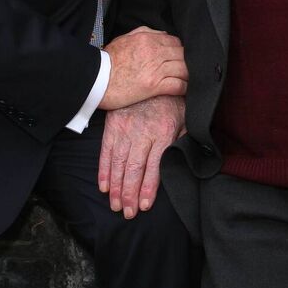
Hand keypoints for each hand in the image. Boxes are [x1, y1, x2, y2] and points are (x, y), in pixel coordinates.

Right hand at [98, 95, 185, 218]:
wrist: (153, 75)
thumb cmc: (172, 101)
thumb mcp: (184, 118)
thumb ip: (183, 140)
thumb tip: (183, 162)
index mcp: (163, 132)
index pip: (154, 167)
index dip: (148, 188)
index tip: (144, 206)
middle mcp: (142, 132)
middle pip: (134, 169)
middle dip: (129, 194)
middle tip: (127, 213)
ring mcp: (125, 129)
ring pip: (118, 163)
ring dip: (115, 187)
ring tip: (115, 205)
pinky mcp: (113, 125)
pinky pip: (106, 151)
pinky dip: (103, 170)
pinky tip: (103, 186)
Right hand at [100, 27, 187, 109]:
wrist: (95, 81)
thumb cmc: (107, 61)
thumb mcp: (124, 39)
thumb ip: (145, 33)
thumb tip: (163, 34)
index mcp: (148, 39)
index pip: (175, 42)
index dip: (180, 51)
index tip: (181, 58)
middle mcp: (155, 51)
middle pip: (182, 55)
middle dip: (187, 62)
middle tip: (188, 70)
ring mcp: (156, 69)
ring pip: (184, 69)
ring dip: (188, 76)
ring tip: (188, 81)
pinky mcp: (154, 86)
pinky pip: (178, 85)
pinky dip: (184, 88)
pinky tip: (185, 90)